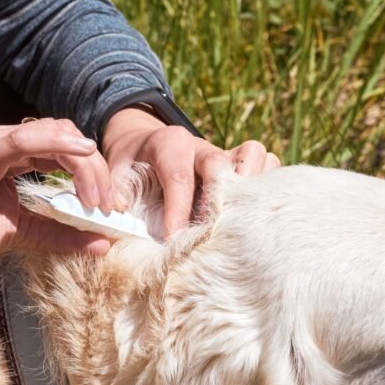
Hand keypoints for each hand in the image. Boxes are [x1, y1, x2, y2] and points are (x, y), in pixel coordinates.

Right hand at [0, 119, 114, 283]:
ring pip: (51, 135)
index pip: (62, 146)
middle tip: (110, 205)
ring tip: (98, 200)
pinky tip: (81, 155)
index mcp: (6, 153)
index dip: (93, 170)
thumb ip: (59, 234)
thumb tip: (102, 243)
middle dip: (95, 168)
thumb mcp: (20, 234)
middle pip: (64, 136)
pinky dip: (56, 144)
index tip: (111, 205)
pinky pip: (21, 141)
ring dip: (84, 165)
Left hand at [102, 107, 280, 235]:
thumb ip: (116, 194)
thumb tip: (119, 218)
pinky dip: (268, 186)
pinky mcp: (242, 164)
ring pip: (254, 155)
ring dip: (251, 187)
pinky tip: (255, 214)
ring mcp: (226, 153)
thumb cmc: (131, 167)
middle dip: (218, 201)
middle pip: (221, 164)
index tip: (173, 240)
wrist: (144, 146)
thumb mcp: (115, 175)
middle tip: (211, 234)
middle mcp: (201, 145)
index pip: (178, 177)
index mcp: (169, 143)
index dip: (178, 210)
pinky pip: (269, 164)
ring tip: (241, 220)